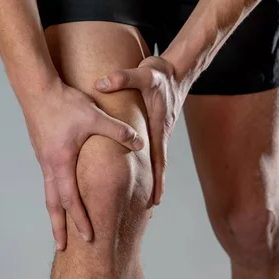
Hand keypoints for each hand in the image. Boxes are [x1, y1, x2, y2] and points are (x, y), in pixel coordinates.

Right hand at [21, 78, 144, 249]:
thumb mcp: (95, 116)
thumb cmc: (64, 103)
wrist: (36, 88)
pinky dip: (55, 194)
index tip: (88, 237)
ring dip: (55, 212)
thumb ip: (119, 131)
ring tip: (59, 227)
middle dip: (58, 227)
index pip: (71, 199)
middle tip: (62, 248)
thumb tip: (140, 142)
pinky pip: (49, 180)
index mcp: (61, 163)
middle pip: (53, 204)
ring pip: (49, 193)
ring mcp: (44, 159)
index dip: (80, 219)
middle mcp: (49, 166)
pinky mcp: (44, 151)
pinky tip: (62, 195)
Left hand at [94, 56, 185, 204]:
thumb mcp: (143, 73)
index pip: (159, 159)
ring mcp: (161, 131)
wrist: (177, 69)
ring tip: (146, 197)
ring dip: (153, 176)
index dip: (158, 180)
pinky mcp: (157, 127)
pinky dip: (150, 163)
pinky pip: (153, 149)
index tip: (156, 200)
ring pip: (156, 158)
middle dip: (156, 186)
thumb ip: (122, 78)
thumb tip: (101, 84)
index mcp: (159, 127)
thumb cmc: (161, 73)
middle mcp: (162, 132)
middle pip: (159, 165)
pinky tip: (142, 169)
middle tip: (151, 209)